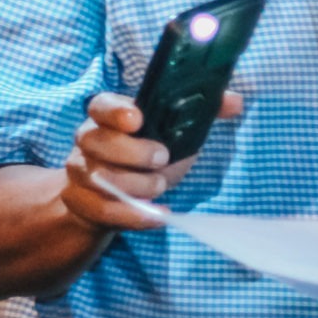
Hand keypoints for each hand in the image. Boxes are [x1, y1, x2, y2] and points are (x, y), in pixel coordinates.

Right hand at [57, 90, 244, 232]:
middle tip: (162, 158)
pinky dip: (133, 215)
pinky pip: (104, 210)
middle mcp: (88, 141)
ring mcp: (81, 173)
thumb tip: (236, 102)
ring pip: (99, 178)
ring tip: (160, 187)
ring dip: (135, 185)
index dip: (116, 111)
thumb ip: (202, 114)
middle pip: (96, 141)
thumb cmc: (145, 157)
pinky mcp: (81, 203)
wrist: (111, 197)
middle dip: (132, 152)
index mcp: (108, 116)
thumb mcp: (173, 134)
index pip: (102, 105)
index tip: (137, 120)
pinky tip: (157, 215)